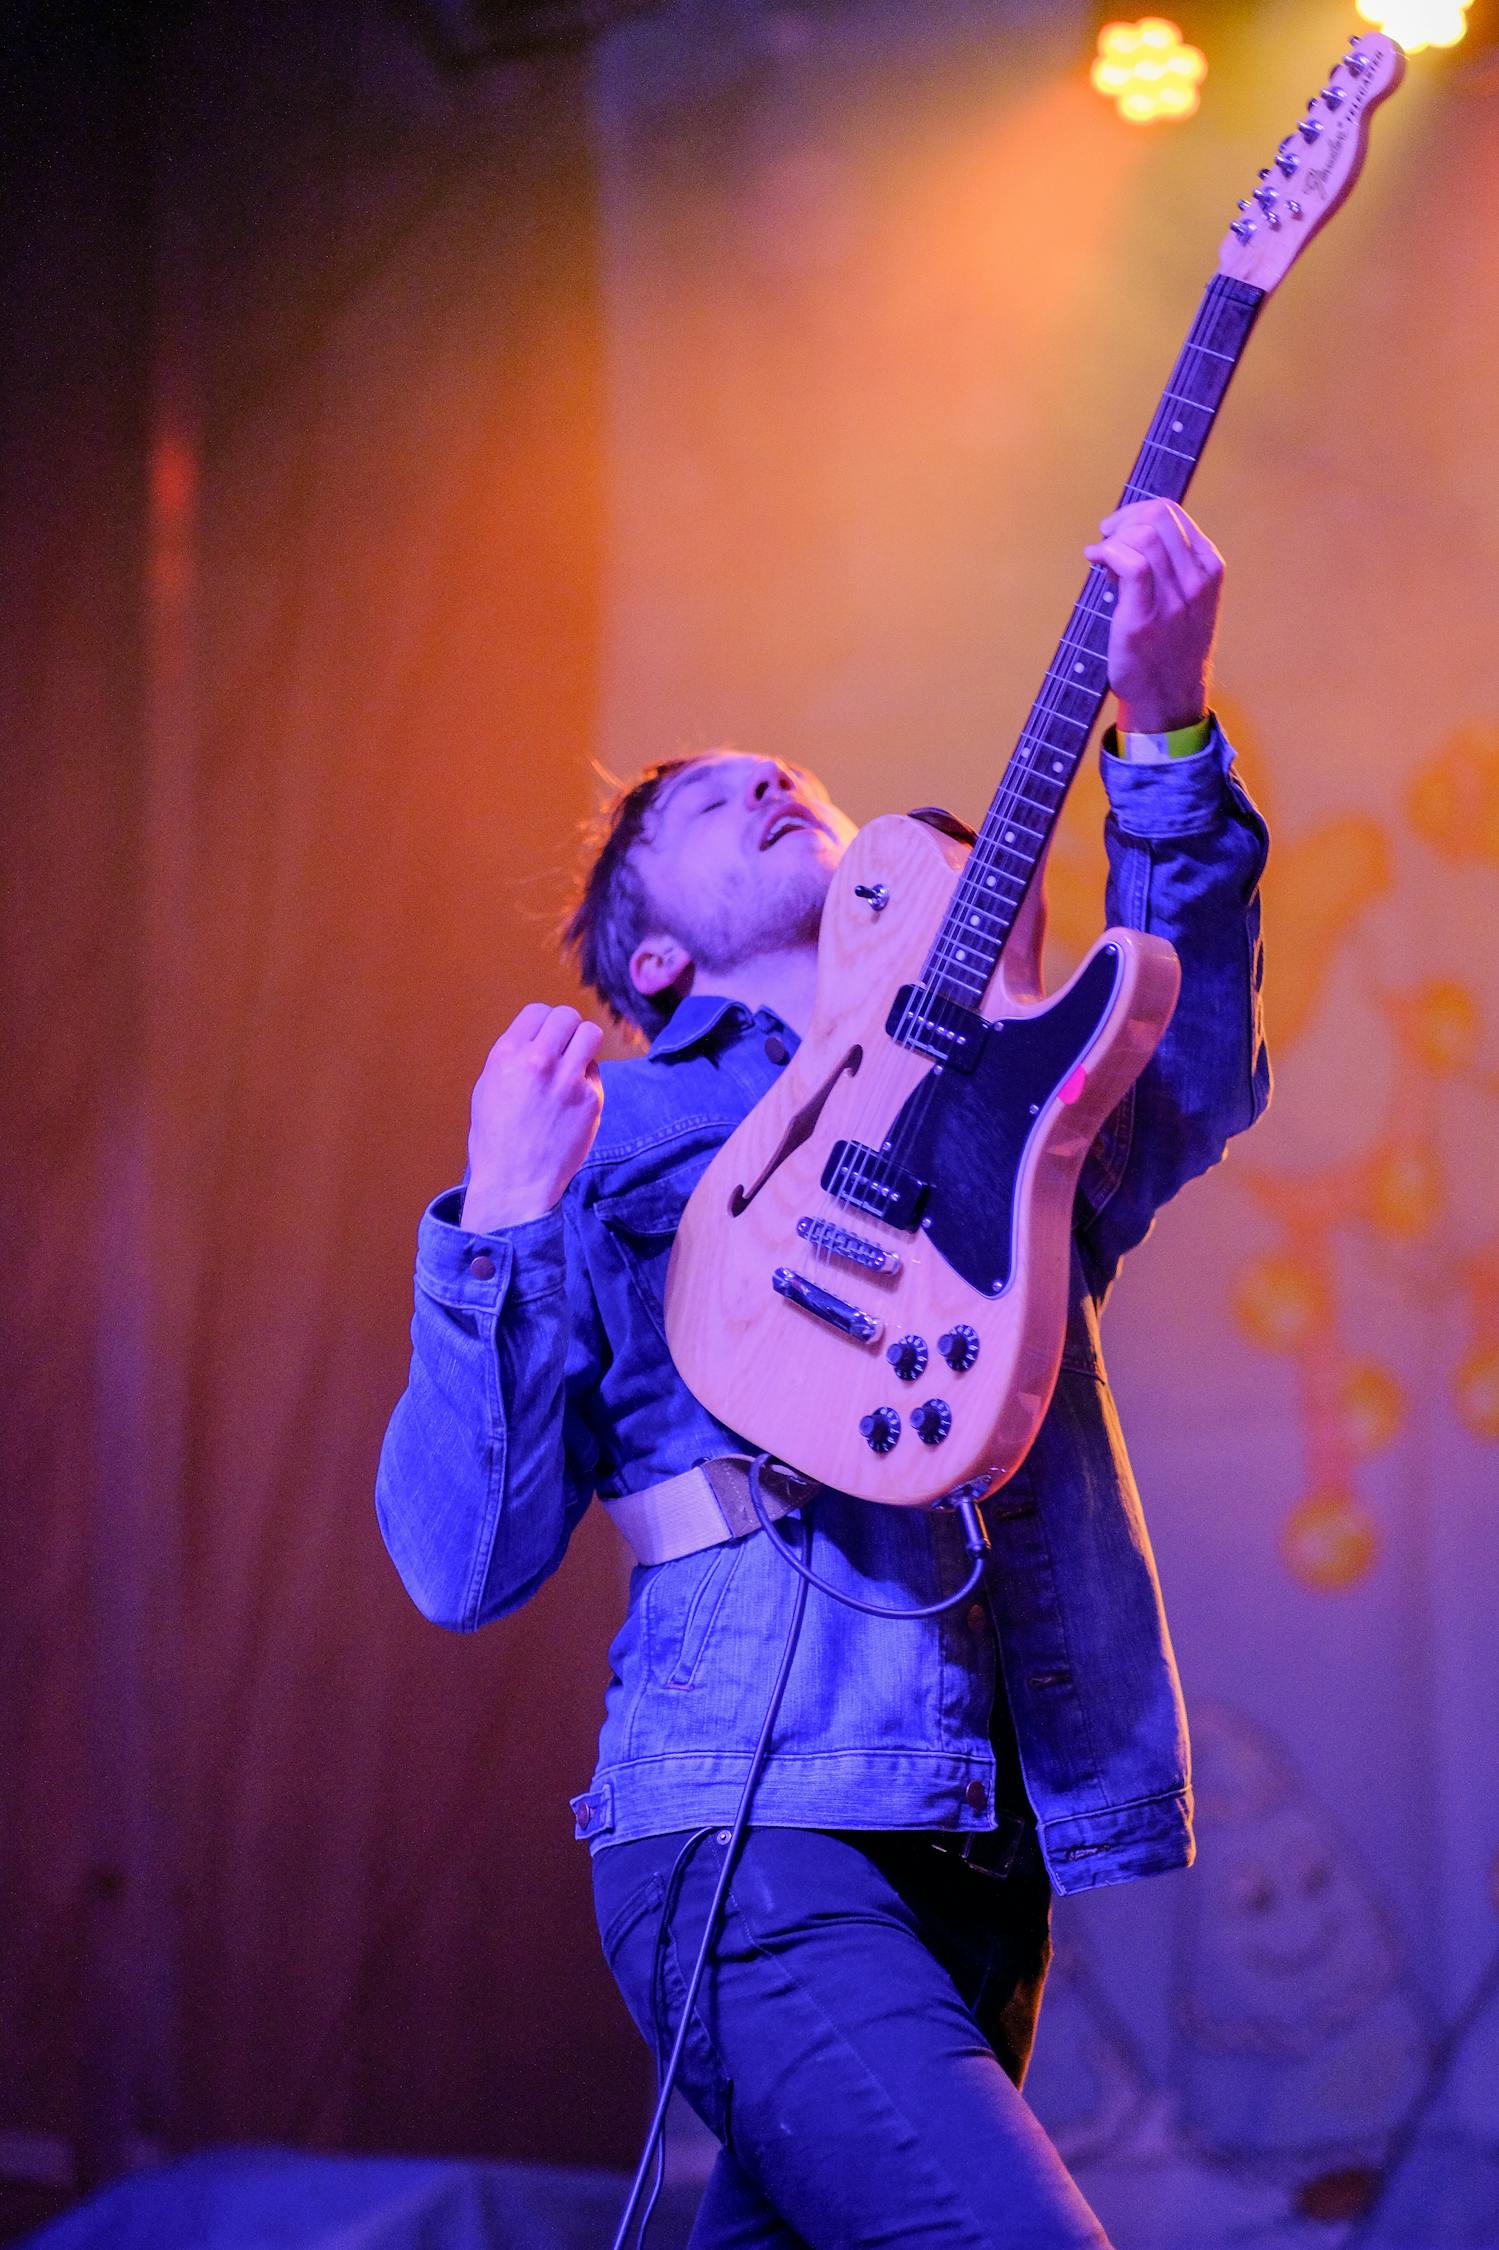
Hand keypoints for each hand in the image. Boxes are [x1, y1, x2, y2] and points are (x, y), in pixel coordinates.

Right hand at [461, 1003, 603, 1232]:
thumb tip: (535, 1038)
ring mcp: (568, 1080)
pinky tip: (573, 1102)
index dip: (544, 1022)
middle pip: (567, 1017)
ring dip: (584, 1045)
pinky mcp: (591, 1100)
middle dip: (567, 1029)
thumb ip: (511, 1058)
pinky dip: (587, 1082)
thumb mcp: (487, 1088)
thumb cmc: (495, 1140)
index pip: (537, 1011)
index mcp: (507, 1054)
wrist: (515, 1183)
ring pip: (591, 1034)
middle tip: (564, 1048)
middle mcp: (538, 1060)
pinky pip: (595, 1074)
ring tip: (576, 1063)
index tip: (546, 1036)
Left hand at [1083, 499, 1223, 734]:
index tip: (1120, 528)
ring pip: (1144, 537)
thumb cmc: (1171, 647)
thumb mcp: (1187, 600)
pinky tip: (1095, 559)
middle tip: (1107, 536)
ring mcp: (1174, 600)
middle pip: (1159, 517)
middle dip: (1125, 518)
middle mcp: (1197, 581)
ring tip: (1101, 555)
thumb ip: (1170, 567)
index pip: (1175, 515)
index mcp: (1209, 570)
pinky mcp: (1144, 618)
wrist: (1168, 698)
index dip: (1139, 512)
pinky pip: (1131, 564)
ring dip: (1113, 537)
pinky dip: (1107, 552)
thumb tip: (1131, 536)